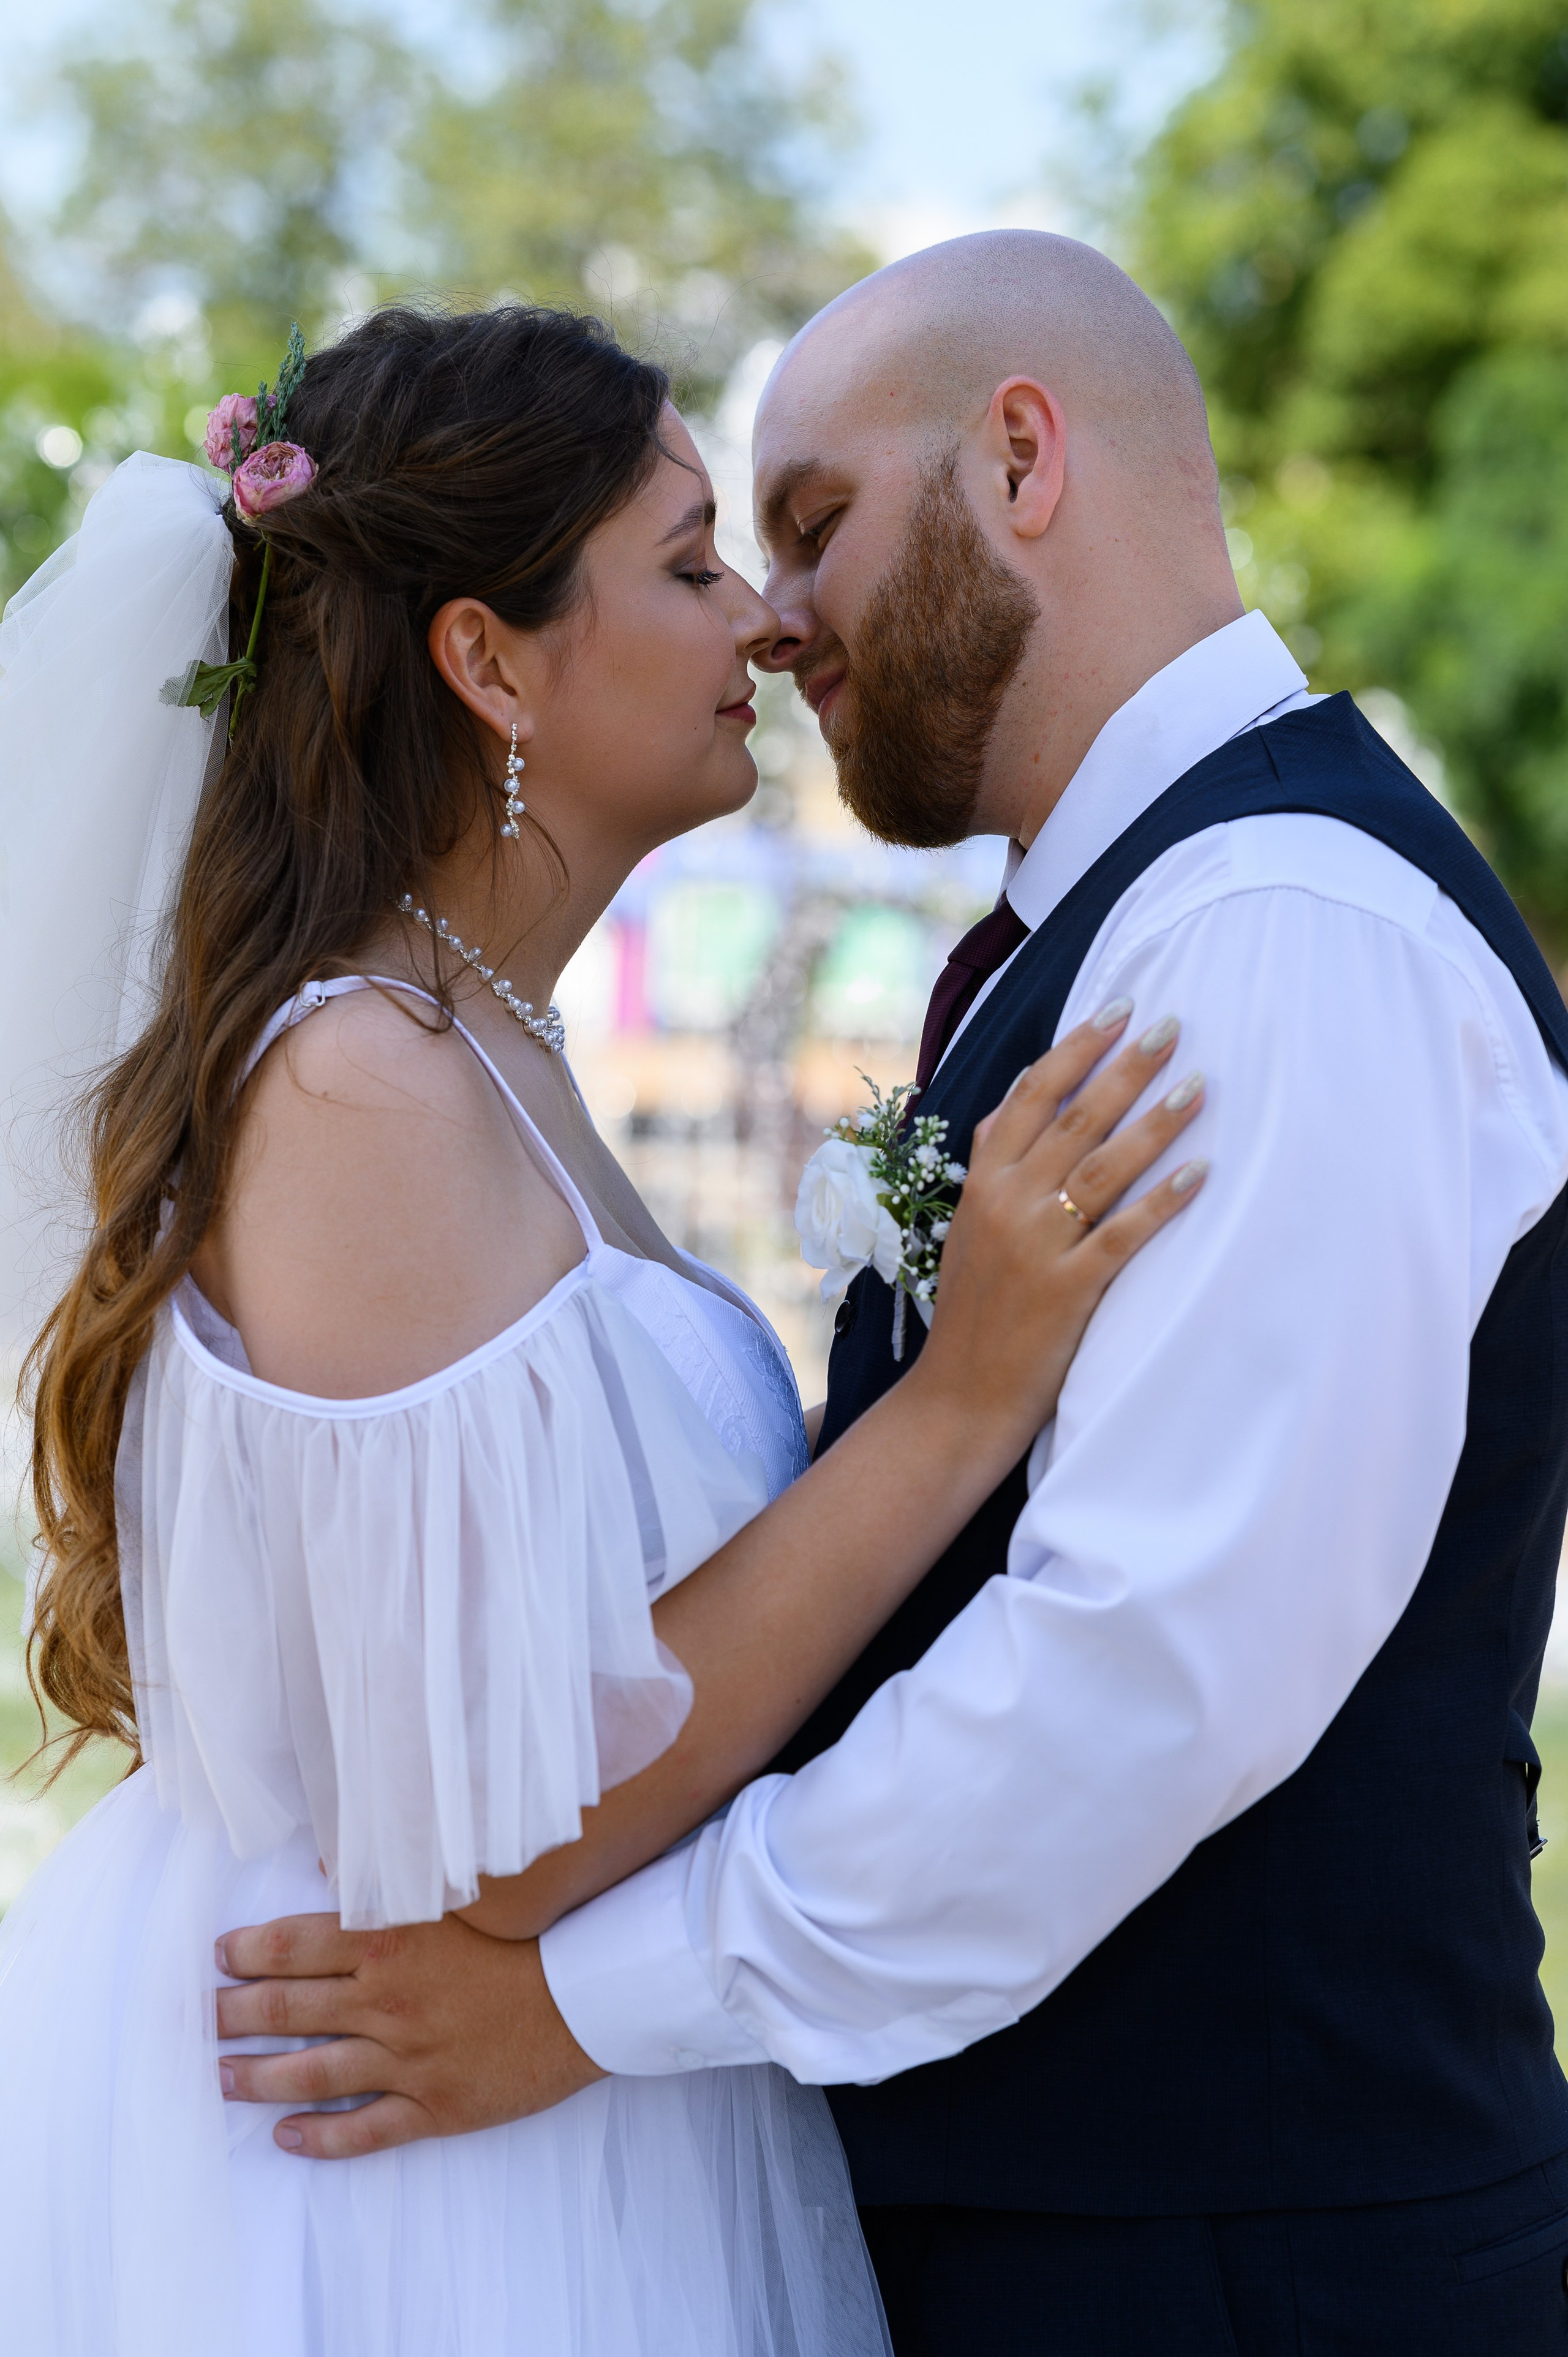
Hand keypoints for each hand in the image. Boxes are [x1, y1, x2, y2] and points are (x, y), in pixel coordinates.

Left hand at [214, 1911, 604, 2157]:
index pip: (294, 1945)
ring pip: (311, 2072)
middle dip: (233, 2015)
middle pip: (288, 2009)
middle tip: (196, 2021)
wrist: (591, 1994)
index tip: (218, 1958)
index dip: (248, 1952)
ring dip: (257, 2077)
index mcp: (389, 1941)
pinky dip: (320, 2136)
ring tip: (219, 2078)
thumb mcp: (459, 1893)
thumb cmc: (529, 1933)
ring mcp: (407, 2060)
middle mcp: (386, 2002)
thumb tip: (325, 1860)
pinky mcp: (434, 2107)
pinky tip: (286, 2136)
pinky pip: (363, 2129)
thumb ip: (388, 1880)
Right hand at [913, 1003, 1205, 1456]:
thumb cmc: (972, 1311)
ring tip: (1199, 1086)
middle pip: (1075, 1118)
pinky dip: (1162, 1201)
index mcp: (982, 1183)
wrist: (958, 1396)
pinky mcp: (1069, 1290)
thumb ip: (991, 1165)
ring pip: (1103, 1167)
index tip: (1118, 1009)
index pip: (1030, 1095)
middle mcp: (1006, 1203)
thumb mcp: (965, 1226)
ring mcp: (1037, 1245)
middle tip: (1173, 1026)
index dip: (1076, 1048)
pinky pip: (1123, 1235)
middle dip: (1127, 1067)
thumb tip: (1014, 1105)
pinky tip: (1200, 1172)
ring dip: (1155, 1123)